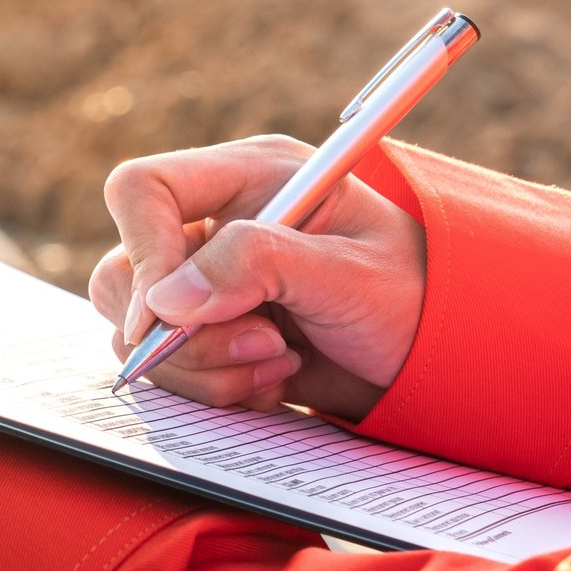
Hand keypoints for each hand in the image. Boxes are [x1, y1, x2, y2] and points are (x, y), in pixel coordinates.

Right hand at [92, 135, 425, 420]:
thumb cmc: (417, 297)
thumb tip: (166, 301)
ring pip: (139, 334)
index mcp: (247, 179)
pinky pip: (169, 373)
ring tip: (283, 366)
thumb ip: (257, 267)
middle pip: (126, 274)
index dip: (144, 250)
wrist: (444, 359)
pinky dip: (216, 391)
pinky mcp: (211, 338)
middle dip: (185, 334)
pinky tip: (276, 384)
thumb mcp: (348, 275)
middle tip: (264, 348)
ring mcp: (208, 287)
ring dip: (205, 369)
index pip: (143, 191)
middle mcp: (215, 227)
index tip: (167, 316)